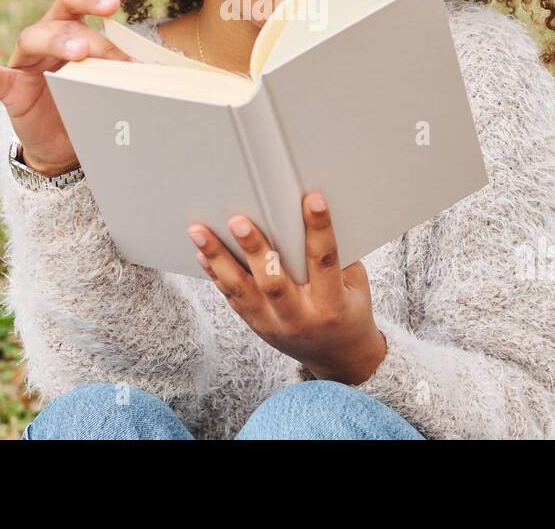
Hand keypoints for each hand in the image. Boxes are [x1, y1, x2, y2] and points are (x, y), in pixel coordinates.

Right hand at [0, 0, 133, 174]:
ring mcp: (24, 65)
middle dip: (81, 32)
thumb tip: (149, 71)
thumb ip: (118, 73)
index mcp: (70, 34)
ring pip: (30, 39)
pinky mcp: (8, 91)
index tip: (114, 5)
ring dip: (54, 42)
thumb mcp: (106, 88)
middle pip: (57, 21)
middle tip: (100, 49)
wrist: (63, 148)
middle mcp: (45, 43)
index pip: (75, 5)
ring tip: (78, 54)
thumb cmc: (87, 108)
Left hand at [187, 191, 387, 384]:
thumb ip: (336, 256)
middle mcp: (299, 317)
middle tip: (238, 220)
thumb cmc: (349, 311)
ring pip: (241, 290)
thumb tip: (306, 213)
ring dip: (218, 258)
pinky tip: (202, 252)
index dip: (319, 229)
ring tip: (199, 231)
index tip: (312, 199)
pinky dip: (216, 273)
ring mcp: (273, 324)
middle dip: (254, 248)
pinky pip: (232, 298)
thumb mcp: (355, 285)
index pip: (323, 261)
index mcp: (331, 304)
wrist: (338, 357)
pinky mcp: (256, 325)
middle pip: (273, 282)